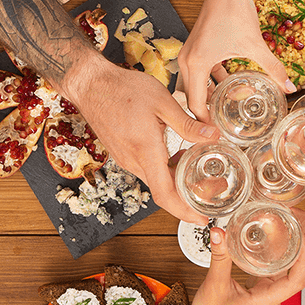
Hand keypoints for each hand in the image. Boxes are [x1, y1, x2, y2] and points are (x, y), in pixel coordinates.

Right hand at [62, 52, 215, 223]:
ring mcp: (126, 159)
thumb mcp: (162, 102)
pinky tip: (176, 156)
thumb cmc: (124, 89)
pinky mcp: (122, 154)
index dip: (184, 212)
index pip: (165, 195)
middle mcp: (133, 161)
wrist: (91, 85)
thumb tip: (213, 136)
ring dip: (175, 183)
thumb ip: (187, 124)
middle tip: (210, 193)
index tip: (201, 219)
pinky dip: (164, 171)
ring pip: (155, 180)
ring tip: (196, 173)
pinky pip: (146, 170)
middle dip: (186, 198)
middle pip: (162, 192)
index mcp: (145, 151)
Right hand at [182, 0, 292, 119]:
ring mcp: (190, 52)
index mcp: (197, 63)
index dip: (204, 122)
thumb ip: (272, 68)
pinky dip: (210, 81)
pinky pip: (200, 71)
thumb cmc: (235, 11)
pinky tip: (227, 86)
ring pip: (195, 84)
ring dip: (207, 97)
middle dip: (204, 114)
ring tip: (223, 112)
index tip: (216, 136)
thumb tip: (290, 87)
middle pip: (191, 97)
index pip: (194, 103)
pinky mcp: (196, 46)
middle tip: (220, 130)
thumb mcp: (255, 44)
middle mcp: (188, 60)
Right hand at [186, 225, 304, 304]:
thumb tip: (220, 234)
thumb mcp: (215, 284)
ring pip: (282, 275)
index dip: (304, 261)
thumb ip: (220, 257)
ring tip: (286, 236)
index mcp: (266, 301)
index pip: (296, 281)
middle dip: (297, 254)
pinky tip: (269, 250)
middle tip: (296, 232)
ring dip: (286, 257)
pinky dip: (272, 263)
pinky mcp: (258, 295)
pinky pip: (271, 277)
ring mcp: (265, 298)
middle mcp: (270, 301)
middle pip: (293, 276)